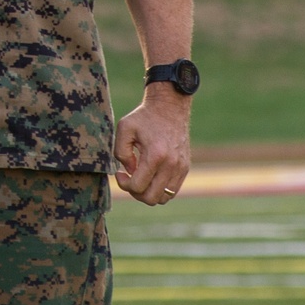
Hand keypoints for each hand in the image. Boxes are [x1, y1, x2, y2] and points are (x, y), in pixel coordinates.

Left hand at [113, 87, 190, 205]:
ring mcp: (181, 168)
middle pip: (151, 198)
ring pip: (163, 198)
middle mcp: (171, 165)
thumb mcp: (124, 128)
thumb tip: (130, 172)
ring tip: (140, 178)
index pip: (138, 187)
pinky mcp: (185, 168)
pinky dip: (160, 189)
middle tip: (129, 179)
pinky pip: (172, 191)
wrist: (169, 106)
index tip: (119, 173)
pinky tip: (150, 175)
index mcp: (155, 155)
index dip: (124, 184)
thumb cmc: (144, 117)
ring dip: (148, 193)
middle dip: (135, 192)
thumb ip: (121, 152)